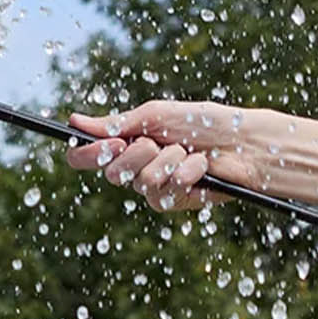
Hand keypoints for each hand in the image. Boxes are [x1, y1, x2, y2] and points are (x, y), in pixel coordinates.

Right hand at [64, 101, 317, 212]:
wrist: (242, 142)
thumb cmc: (202, 123)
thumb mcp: (156, 116)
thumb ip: (116, 124)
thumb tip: (75, 121)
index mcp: (127, 144)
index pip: (87, 157)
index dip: (88, 154)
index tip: (107, 143)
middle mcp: (135, 168)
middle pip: (111, 172)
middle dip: (136, 152)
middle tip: (158, 141)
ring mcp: (154, 188)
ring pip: (140, 181)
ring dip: (167, 160)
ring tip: (188, 151)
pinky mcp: (175, 202)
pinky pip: (166, 191)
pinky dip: (186, 172)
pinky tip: (202, 166)